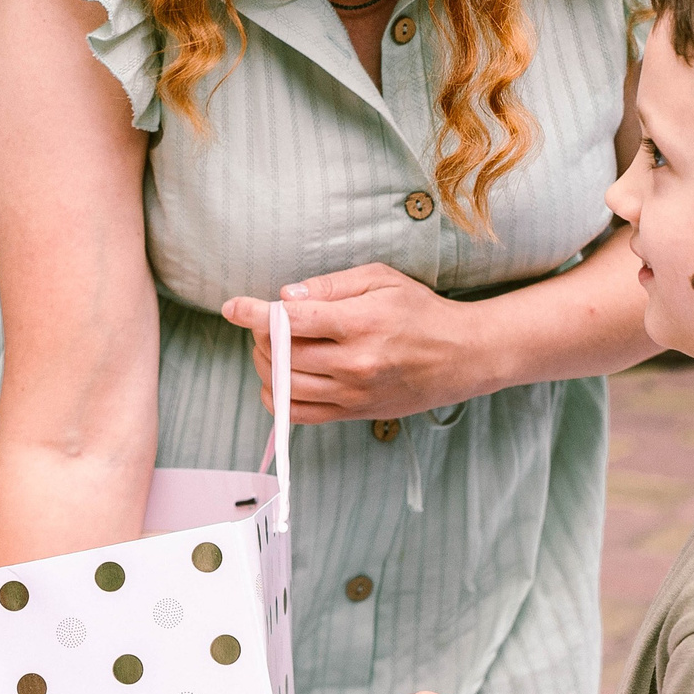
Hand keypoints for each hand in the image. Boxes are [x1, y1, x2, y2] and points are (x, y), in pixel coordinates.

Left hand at [222, 264, 485, 423]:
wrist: (461, 357)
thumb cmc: (421, 311)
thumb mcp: (382, 279)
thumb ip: (331, 286)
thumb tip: (286, 297)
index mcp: (361, 324)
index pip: (293, 320)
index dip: (254, 312)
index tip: (232, 306)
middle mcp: (354, 364)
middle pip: (282, 354)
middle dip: (261, 334)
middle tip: (266, 320)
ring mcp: (352, 394)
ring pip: (284, 386)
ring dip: (265, 364)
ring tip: (274, 345)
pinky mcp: (354, 414)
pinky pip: (298, 414)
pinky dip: (277, 397)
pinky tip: (280, 377)